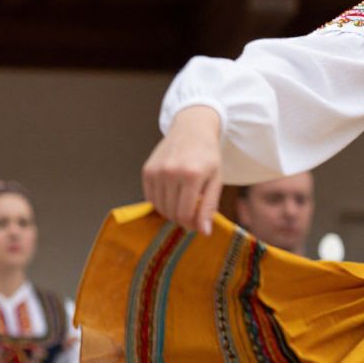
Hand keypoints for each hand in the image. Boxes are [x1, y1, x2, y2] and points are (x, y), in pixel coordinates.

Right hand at [142, 105, 222, 233]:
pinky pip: (150, 198)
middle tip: (192, 214)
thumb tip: (204, 232)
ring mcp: (156, 171)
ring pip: (160, 208)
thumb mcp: (216, 180)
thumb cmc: (208, 156)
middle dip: (182, 219)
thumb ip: (210, 207)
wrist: (192, 130)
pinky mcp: (147, 170)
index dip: (192, 225)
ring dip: (171, 211)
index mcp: (192, 175)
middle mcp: (171, 172)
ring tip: (183, 202)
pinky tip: (172, 195)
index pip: (186, 214)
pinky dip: (161, 202)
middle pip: (172, 213)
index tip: (197, 226)